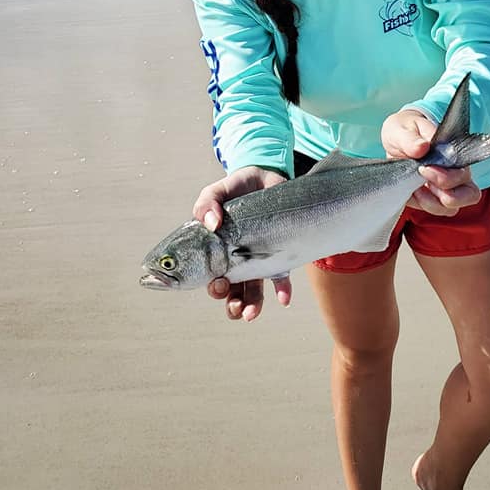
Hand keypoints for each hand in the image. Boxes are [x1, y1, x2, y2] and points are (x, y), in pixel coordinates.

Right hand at [192, 165, 289, 320]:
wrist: (266, 175)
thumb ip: (206, 204)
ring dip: (252, 306)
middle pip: (232, 293)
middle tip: (233, 301)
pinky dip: (282, 290)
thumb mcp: (215, 192)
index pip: (212, 278)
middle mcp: (238, 261)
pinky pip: (281, 276)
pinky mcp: (280, 252)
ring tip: (251, 314)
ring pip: (254, 292)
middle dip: (231, 304)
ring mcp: (259, 258)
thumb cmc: (236, 188)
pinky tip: (283, 299)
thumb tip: (211, 224)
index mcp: (218, 252)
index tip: (217, 285)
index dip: (213, 288)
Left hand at [381, 109, 481, 215]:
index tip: (424, 167)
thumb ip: (410, 138)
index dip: (448, 176)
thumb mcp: (402, 129)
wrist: (397, 138)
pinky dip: (420, 204)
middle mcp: (457, 173)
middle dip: (445, 192)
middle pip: (469, 195)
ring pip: (452, 208)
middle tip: (421, 177)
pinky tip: (410, 191)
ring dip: (431, 202)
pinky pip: (433, 210)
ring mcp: (445, 189)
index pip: (466, 173)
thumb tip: (422, 147)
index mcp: (455, 154)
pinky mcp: (430, 200)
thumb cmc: (406, 131)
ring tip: (415, 187)